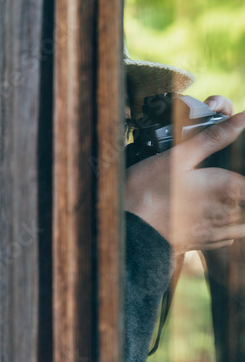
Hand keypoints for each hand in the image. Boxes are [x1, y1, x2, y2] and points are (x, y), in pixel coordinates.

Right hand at [125, 98, 244, 253]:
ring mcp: (214, 229)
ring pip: (242, 225)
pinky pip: (227, 239)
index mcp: (226, 186)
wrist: (128, 229)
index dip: (241, 180)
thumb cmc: (149, 191)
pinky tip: (217, 221)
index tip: (234, 178)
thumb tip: (241, 120)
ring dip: (239, 216)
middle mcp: (225, 210)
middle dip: (239, 195)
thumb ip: (212, 139)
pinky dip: (228, 231)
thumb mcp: (177, 157)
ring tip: (228, 205)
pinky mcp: (202, 242)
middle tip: (226, 188)